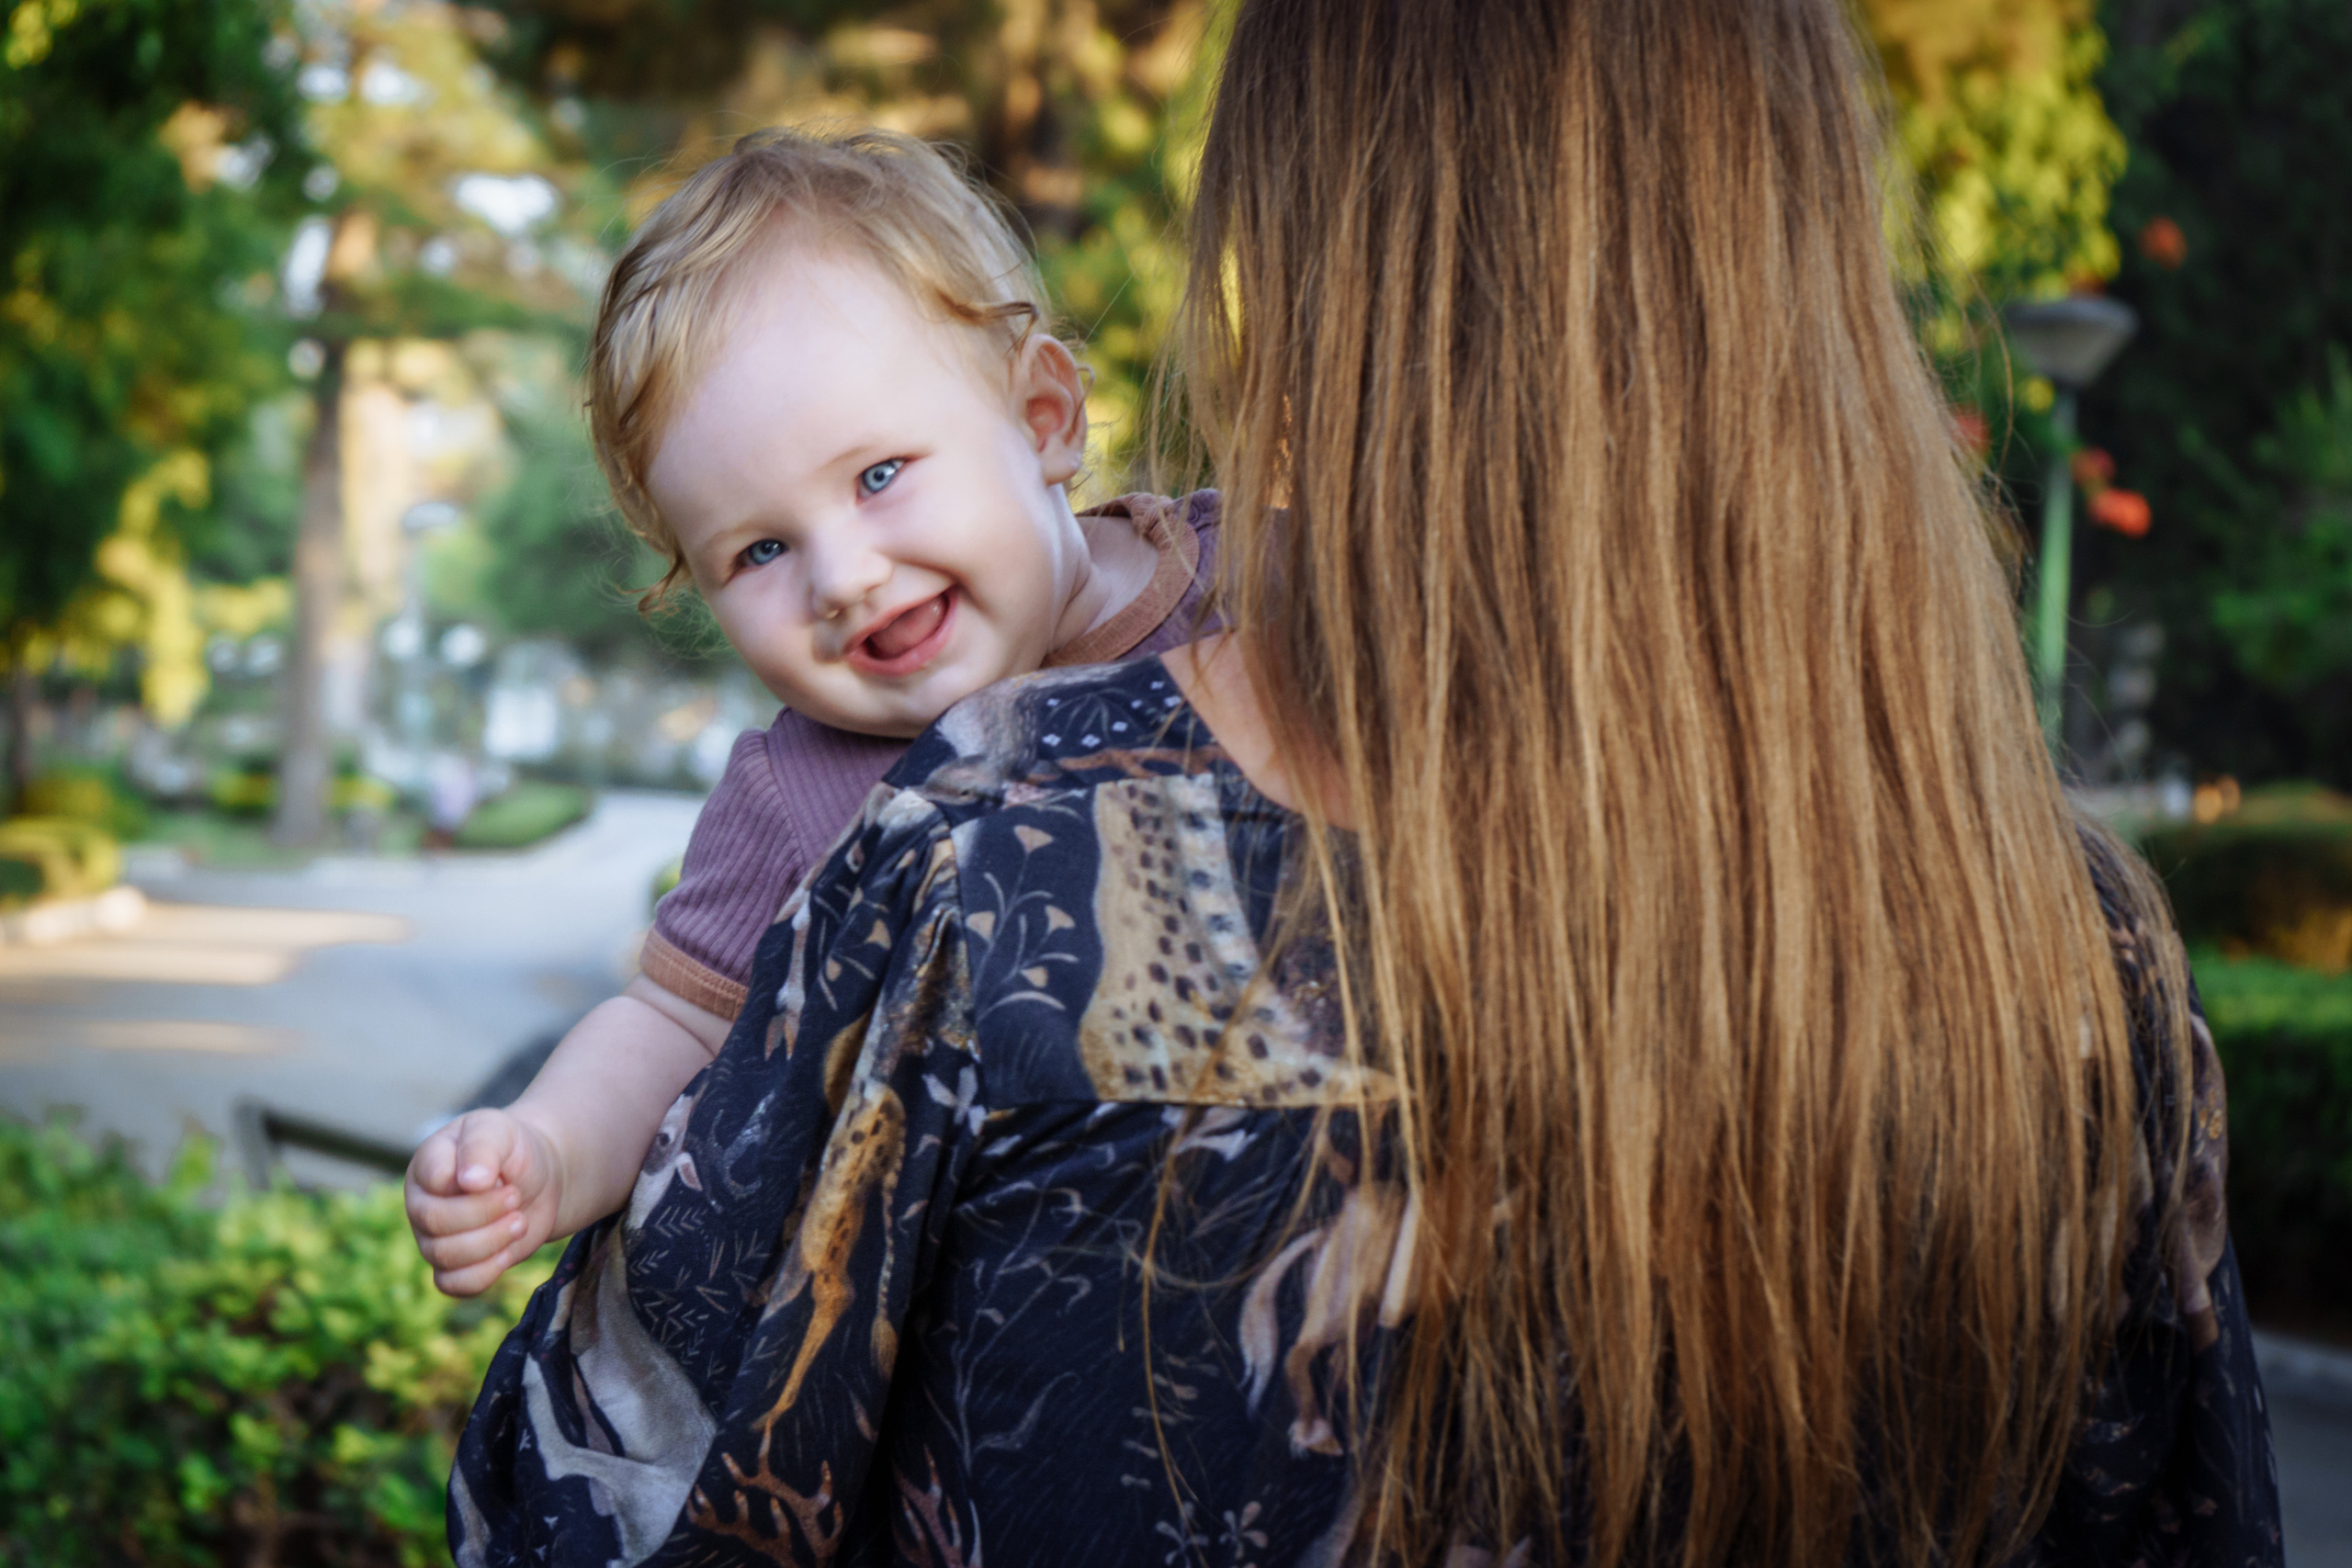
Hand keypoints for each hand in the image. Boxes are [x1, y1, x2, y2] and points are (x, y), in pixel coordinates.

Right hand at [404, 1109, 562, 1296]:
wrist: (538, 1177)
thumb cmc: (512, 1148)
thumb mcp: (499, 1130)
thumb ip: (482, 1147)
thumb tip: (470, 1182)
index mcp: (426, 1165)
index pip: (433, 1180)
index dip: (472, 1185)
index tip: (501, 1175)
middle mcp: (422, 1203)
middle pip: (436, 1223)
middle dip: (485, 1214)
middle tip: (515, 1197)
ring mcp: (433, 1237)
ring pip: (444, 1257)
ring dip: (491, 1241)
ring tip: (519, 1221)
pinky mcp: (454, 1265)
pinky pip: (454, 1285)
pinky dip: (485, 1274)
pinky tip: (508, 1253)